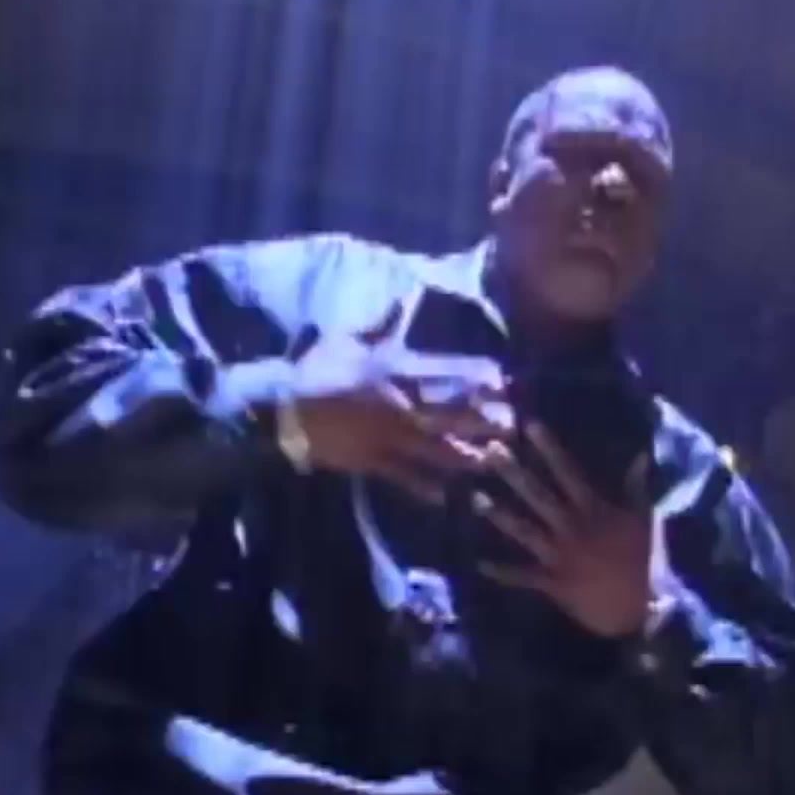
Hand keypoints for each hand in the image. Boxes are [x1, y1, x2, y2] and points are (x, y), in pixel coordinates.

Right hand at [288, 302, 512, 504]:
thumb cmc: (317, 370)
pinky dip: (424, 486)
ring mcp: (388, 437)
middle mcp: (400, 406)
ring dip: (465, 455)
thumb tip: (403, 298)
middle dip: (484, 420)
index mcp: (396, 373)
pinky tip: (446, 496)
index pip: (448, 375)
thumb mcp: (349, 341)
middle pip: (452, 414)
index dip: (478, 381)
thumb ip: (382, 325)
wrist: (283, 408)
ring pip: (436, 448)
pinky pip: (404, 477)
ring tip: (490, 461)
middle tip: (512, 426)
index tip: (504, 384)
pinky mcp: (372, 463)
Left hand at [475, 423, 661, 638]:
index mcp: (594, 511)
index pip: (567, 472)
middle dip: (513, 473)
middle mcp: (572, 529)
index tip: (530, 426)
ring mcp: (559, 556)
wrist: (644, 608)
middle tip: (489, 452)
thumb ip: (638, 487)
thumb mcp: (645, 519)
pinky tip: (479, 563)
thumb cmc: (646, 560)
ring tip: (475, 498)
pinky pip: (523, 576)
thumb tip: (641, 454)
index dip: (549, 448)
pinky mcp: (553, 583)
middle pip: (537, 495)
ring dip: (499, 516)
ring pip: (524, 531)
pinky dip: (502, 571)